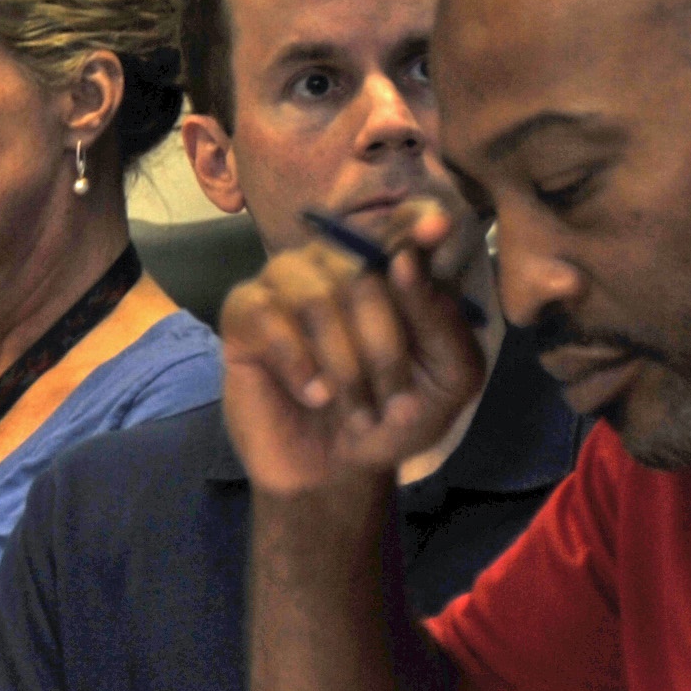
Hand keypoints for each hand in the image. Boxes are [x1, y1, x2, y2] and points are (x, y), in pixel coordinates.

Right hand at [220, 196, 488, 498]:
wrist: (336, 470)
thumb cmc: (394, 417)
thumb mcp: (447, 381)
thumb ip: (443, 324)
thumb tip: (404, 261)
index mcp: (391, 272)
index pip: (402, 225)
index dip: (414, 220)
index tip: (436, 225)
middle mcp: (336, 264)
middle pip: (363, 272)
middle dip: (385, 348)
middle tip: (393, 401)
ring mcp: (286, 285)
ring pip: (316, 296)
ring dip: (344, 363)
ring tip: (354, 408)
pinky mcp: (243, 315)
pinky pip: (267, 316)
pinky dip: (299, 363)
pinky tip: (313, 394)